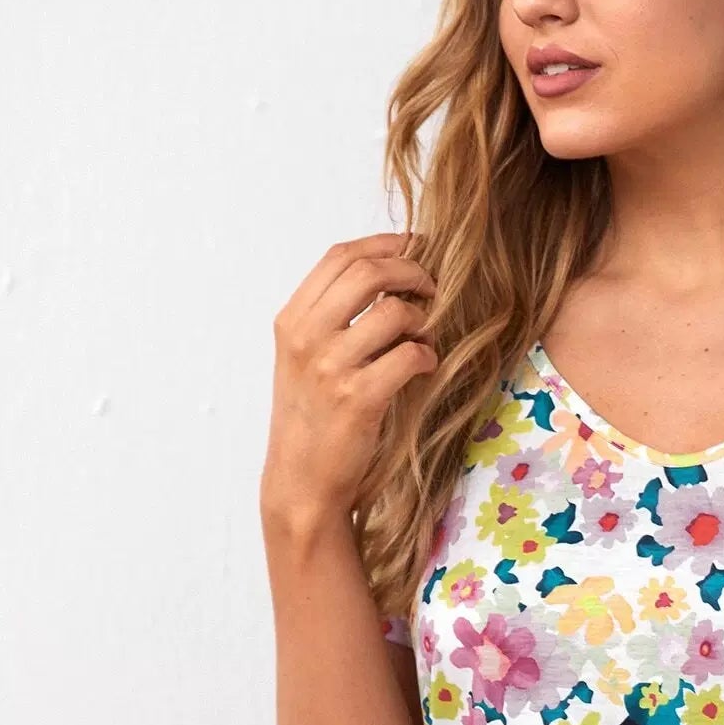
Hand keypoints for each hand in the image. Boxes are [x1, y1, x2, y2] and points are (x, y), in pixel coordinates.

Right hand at [260, 231, 438, 525]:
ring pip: (394, 312)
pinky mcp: (358, 399)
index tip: (415, 246)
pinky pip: (410, 355)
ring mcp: (330, 368)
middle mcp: (306, 337)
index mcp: (292, 320)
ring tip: (423, 337)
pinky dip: (427, 356)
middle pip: (368, 271)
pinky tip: (424, 367)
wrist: (301, 481)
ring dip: (422, 320)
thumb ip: (332, 318)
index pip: (340, 256)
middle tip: (431, 287)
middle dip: (411, 271)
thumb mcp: (305, 360)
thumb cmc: (312, 419)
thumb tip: (387, 276)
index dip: (384, 243)